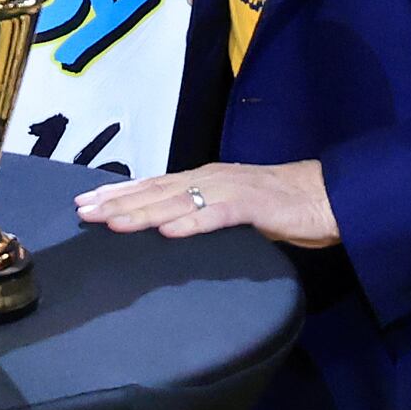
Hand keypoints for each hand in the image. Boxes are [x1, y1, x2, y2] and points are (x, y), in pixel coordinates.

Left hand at [81, 160, 337, 246]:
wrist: (326, 196)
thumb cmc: (280, 206)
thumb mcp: (233, 208)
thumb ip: (204, 212)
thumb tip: (170, 226)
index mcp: (205, 179)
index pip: (153, 185)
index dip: (120, 193)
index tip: (87, 201)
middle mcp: (211, 178)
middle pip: (156, 191)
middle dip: (118, 202)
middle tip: (83, 211)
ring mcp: (231, 190)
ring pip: (178, 201)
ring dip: (143, 212)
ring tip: (113, 222)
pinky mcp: (253, 206)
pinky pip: (218, 216)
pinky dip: (192, 223)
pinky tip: (169, 231)